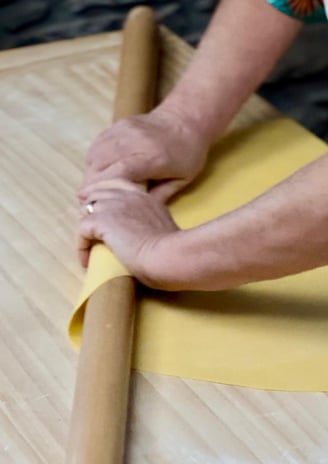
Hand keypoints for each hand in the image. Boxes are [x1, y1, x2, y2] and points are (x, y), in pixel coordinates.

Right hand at [78, 108, 209, 202]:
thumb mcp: (181, 180)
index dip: (102, 188)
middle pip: (102, 163)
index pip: (120, 172)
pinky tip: (97, 173)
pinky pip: (98, 145)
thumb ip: (158, 196)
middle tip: (88, 201)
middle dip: (91, 184)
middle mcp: (136, 140)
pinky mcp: (118, 125)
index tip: (88, 201)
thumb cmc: (188, 154)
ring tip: (92, 189)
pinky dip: (94, 161)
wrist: (186, 119)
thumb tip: (134, 212)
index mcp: (154, 156)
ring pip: (96, 154)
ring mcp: (125, 130)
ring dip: (90, 173)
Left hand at [79, 180, 181, 288]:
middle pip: (98, 192)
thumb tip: (145, 233)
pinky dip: (81, 246)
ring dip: (85, 227)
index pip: (118, 187)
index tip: (97, 207)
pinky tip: (86, 261)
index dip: (105, 196)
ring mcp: (114, 206)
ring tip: (88, 245)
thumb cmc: (171, 250)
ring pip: (87, 209)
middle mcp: (128, 196)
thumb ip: (152, 222)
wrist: (166, 255)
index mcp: (145, 197)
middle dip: (90, 207)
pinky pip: (81, 230)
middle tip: (86, 227)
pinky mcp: (102, 220)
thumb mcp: (165, 228)